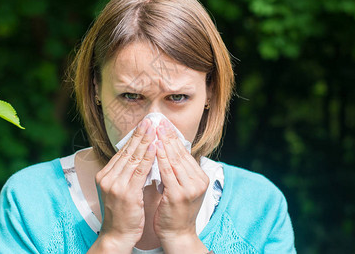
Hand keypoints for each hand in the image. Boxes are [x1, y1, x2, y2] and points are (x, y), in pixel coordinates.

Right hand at [94, 118, 155, 249]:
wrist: (117, 235)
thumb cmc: (123, 213)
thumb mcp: (121, 189)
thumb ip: (127, 173)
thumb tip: (140, 156)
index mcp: (105, 175)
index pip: (122, 152)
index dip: (134, 138)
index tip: (143, 126)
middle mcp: (107, 177)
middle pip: (127, 151)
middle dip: (139, 135)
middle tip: (149, 120)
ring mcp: (115, 185)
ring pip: (133, 158)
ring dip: (145, 141)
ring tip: (153, 129)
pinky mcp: (125, 193)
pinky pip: (139, 171)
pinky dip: (147, 157)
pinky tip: (154, 147)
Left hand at [153, 119, 209, 241]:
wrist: (177, 234)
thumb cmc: (175, 210)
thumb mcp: (180, 186)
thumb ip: (177, 170)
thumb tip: (167, 149)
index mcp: (200, 177)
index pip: (184, 153)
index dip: (173, 137)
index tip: (163, 124)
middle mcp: (198, 181)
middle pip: (180, 153)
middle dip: (168, 135)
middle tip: (159, 120)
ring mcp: (190, 188)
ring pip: (175, 160)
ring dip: (164, 143)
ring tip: (155, 129)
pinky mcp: (179, 195)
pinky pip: (168, 172)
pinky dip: (161, 158)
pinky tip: (154, 147)